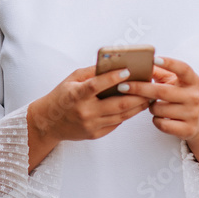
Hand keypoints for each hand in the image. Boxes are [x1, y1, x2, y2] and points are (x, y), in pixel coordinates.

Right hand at [26, 66, 149, 170]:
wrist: (49, 122)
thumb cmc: (62, 96)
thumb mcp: (72, 79)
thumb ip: (91, 72)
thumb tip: (113, 64)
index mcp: (77, 95)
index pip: (97, 85)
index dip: (113, 78)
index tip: (128, 71)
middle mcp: (85, 111)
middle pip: (117, 104)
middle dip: (137, 95)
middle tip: (149, 87)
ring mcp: (91, 125)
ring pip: (121, 115)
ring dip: (137, 106)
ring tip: (148, 97)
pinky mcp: (95, 134)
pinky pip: (116, 123)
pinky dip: (127, 114)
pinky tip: (135, 106)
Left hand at [119, 56, 198, 168]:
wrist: (197, 120)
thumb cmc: (178, 94)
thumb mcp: (172, 81)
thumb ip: (157, 71)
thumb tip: (138, 62)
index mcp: (192, 80)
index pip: (183, 69)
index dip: (169, 63)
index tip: (153, 59)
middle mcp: (194, 96)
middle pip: (162, 91)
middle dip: (140, 89)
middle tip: (122, 86)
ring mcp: (192, 114)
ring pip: (159, 109)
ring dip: (149, 106)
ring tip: (152, 104)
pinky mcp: (188, 129)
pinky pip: (162, 124)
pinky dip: (155, 120)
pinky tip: (158, 116)